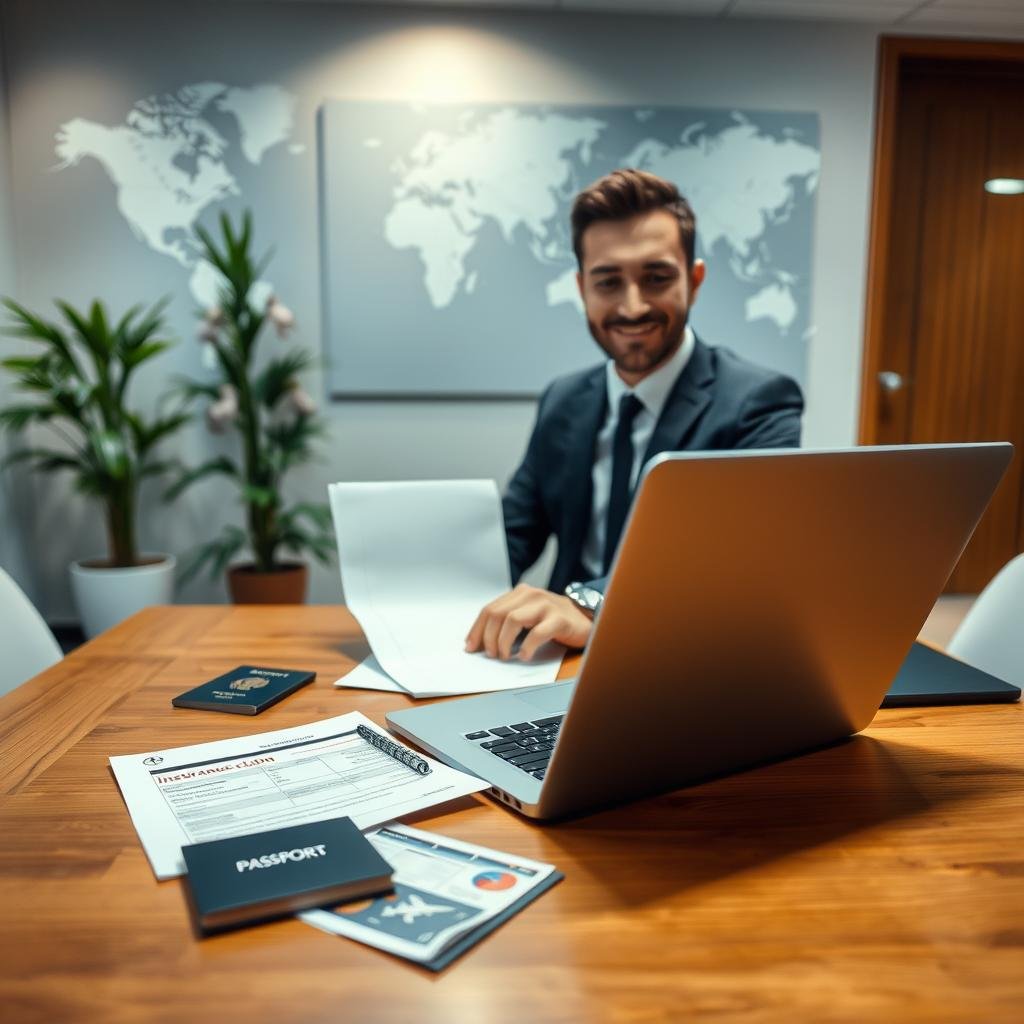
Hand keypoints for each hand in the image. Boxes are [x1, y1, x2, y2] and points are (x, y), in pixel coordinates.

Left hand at [465, 583, 592, 661]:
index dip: (477, 629)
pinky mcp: (560, 619)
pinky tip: (524, 655)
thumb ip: (507, 621)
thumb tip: (481, 641)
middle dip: (488, 637)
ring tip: (505, 656)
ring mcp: (546, 605)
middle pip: (497, 614)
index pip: (489, 609)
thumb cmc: (553, 620)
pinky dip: (527, 646)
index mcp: (520, 593)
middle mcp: (531, 595)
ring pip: (513, 620)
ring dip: (503, 641)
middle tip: (491, 655)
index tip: (471, 647)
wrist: (586, 618)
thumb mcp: (528, 615)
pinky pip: (538, 632)